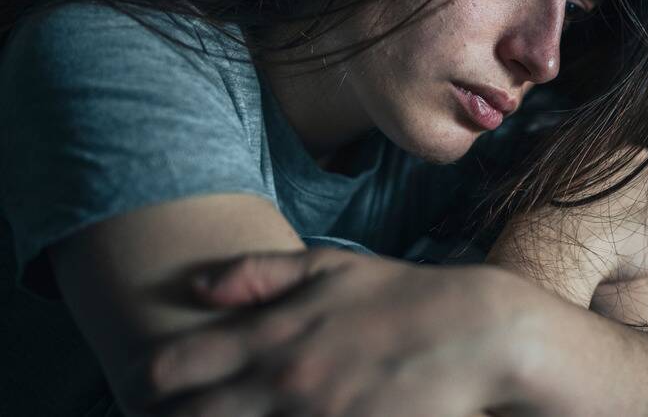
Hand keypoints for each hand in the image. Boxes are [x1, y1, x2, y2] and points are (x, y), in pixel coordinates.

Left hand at [138, 249, 532, 416]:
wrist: (478, 336)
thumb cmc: (404, 298)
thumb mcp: (332, 267)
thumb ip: (259, 273)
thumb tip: (197, 284)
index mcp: (272, 338)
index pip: (168, 371)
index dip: (148, 384)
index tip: (157, 388)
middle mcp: (281, 385)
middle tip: (179, 413)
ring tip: (237, 415)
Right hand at [486, 147, 647, 307]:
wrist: (563, 239)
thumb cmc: (556, 210)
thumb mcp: (572, 176)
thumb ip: (592, 176)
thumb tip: (584, 179)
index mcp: (630, 157)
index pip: (643, 172)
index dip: (629, 197)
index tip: (614, 213)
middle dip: (646, 213)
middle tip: (623, 234)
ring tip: (630, 257)